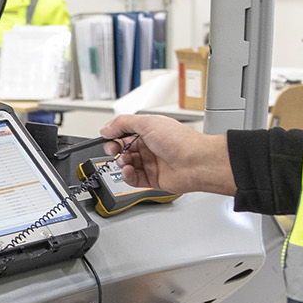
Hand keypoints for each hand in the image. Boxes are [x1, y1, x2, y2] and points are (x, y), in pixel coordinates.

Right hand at [96, 114, 235, 195]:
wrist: (196, 163)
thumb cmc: (180, 141)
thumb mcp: (147, 123)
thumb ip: (123, 124)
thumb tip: (106, 128)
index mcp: (149, 130)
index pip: (124, 132)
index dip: (114, 135)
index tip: (107, 137)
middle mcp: (150, 146)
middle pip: (123, 149)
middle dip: (115, 150)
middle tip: (113, 150)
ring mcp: (151, 163)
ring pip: (127, 165)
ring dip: (121, 163)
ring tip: (125, 161)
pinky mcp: (152, 179)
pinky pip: (134, 179)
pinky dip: (128, 176)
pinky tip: (129, 171)